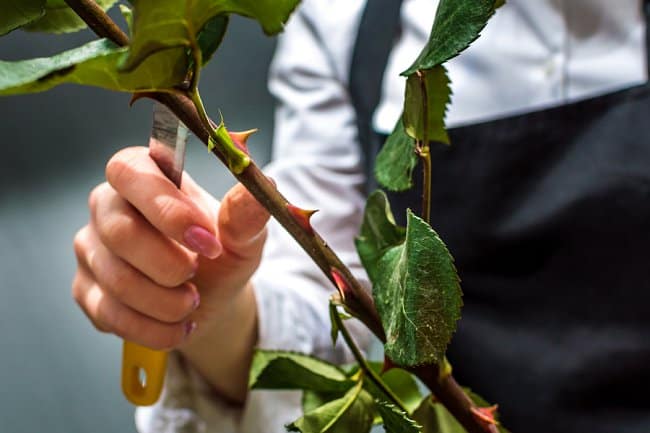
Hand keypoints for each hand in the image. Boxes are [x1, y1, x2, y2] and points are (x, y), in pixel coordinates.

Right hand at [72, 146, 268, 400]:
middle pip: (119, 231)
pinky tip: (178, 327)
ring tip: (192, 303)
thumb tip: (268, 186)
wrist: (208, 298)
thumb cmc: (220, 253)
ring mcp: (91, 248)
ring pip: (116, 278)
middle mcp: (108, 205)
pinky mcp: (85, 289)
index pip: (130, 172)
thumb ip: (247, 215)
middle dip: (168, 265)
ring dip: (165, 302)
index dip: (165, 208)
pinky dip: (153, 329)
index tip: (206, 240)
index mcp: (145, 175)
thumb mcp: (243, 236)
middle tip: (196, 275)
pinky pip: (109, 314)